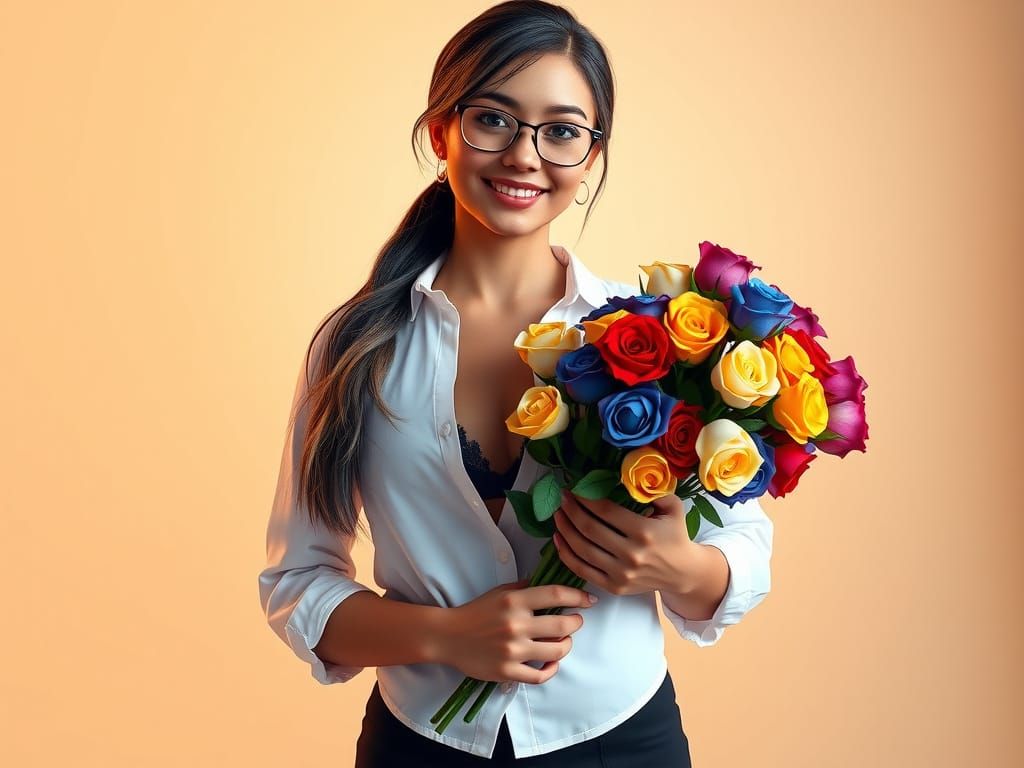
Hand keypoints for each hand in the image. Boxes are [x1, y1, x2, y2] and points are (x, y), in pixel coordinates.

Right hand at [443, 578, 595, 684]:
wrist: (448, 637)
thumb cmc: (475, 612)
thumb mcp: (499, 592)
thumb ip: (525, 588)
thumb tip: (551, 586)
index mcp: (514, 601)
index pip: (556, 594)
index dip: (578, 596)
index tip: (589, 600)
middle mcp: (516, 625)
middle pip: (563, 624)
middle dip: (576, 622)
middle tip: (576, 621)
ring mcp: (513, 651)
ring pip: (557, 650)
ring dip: (567, 645)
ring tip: (564, 640)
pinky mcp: (508, 672)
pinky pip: (541, 675)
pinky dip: (552, 669)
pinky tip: (552, 662)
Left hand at [553, 489, 700, 596]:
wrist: (682, 572)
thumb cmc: (675, 536)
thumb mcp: (673, 508)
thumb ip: (654, 491)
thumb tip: (630, 477)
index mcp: (644, 531)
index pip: (606, 512)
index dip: (586, 499)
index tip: (574, 489)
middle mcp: (631, 554)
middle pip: (590, 529)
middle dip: (571, 510)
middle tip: (563, 498)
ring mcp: (621, 573)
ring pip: (582, 549)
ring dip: (565, 529)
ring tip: (558, 515)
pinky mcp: (614, 587)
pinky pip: (582, 570)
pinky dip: (566, 554)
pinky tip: (558, 539)